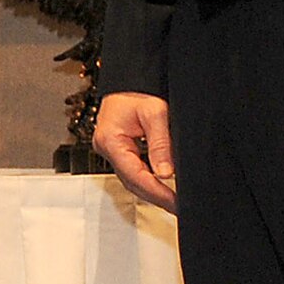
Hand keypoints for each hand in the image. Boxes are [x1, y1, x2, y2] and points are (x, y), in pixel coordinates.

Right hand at [93, 91, 177, 211]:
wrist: (129, 77)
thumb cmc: (137, 89)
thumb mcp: (155, 113)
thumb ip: (160, 144)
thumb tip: (165, 173)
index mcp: (110, 139)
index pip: (135, 175)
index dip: (157, 192)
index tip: (174, 202)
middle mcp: (105, 147)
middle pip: (131, 182)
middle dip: (155, 196)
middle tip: (178, 207)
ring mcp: (110, 149)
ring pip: (131, 179)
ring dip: (152, 190)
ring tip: (173, 200)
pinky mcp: (118, 148)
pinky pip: (132, 171)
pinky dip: (147, 180)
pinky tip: (162, 185)